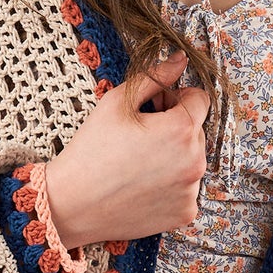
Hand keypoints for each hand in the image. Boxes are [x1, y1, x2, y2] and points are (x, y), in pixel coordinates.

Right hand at [42, 50, 211, 248]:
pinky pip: (187, 190)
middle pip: (197, 131)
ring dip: (175, 157)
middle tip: (140, 137)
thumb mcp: (118, 103)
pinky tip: (142, 185)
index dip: (175, 98)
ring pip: (192, 161)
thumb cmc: (91, 149)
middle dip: (175, 128)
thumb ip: (155, 77)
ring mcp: (191, 191)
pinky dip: (171, 186)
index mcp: (181, 129)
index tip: (152, 108)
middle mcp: (195, 162)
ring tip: (139, 163)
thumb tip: (181, 59)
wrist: (72, 204)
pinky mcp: (185, 214)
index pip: (200, 99)